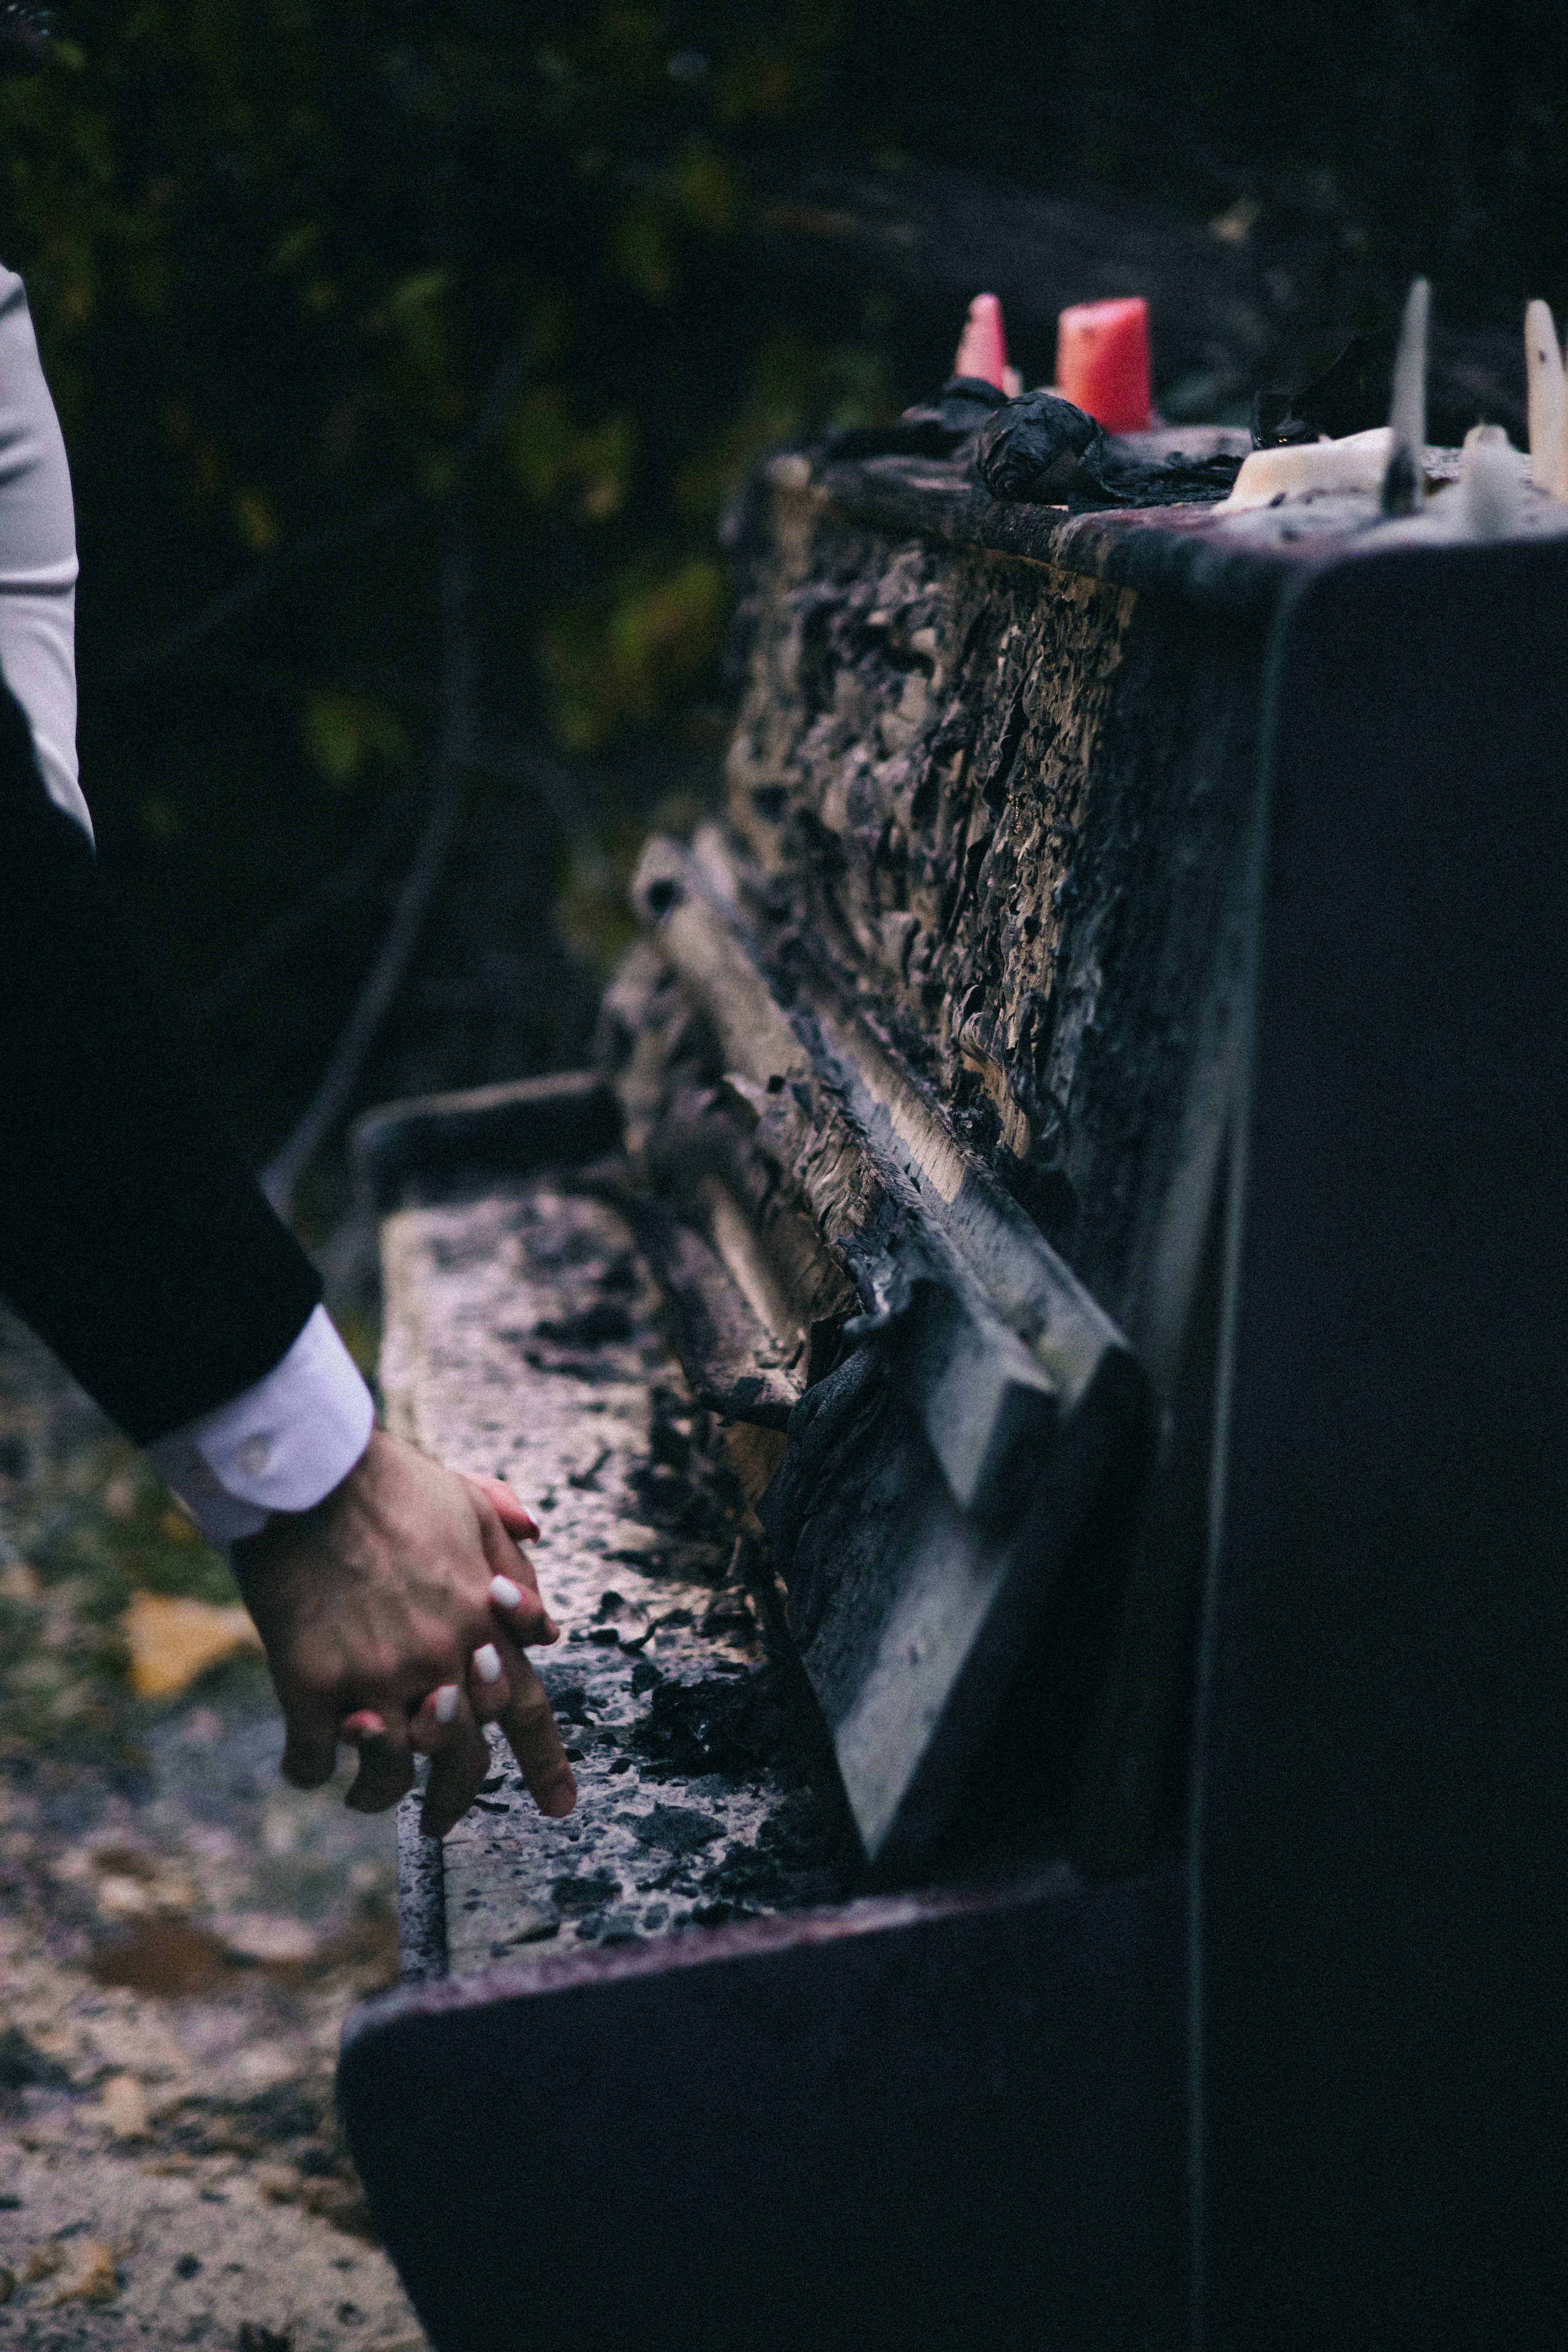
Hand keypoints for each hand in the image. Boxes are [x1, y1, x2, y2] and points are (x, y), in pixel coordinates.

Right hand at [231, 1428, 575, 1834]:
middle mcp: (440, 1659)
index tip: (560, 1807)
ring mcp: (374, 1675)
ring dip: (378, 1795)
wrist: (308, 1471)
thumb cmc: (389, 1481)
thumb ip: (512, 1564)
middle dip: (455, 1802)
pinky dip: (308, 1770)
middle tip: (440, 1823)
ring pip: (388, 1777)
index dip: (546, 1764)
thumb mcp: (470, 1505)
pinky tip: (305, 1763)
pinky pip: (310, 1760)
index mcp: (484, 1621)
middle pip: (464, 1762)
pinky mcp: (308, 1681)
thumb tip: (544, 1623)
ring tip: (364, 1793)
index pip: (527, 1708)